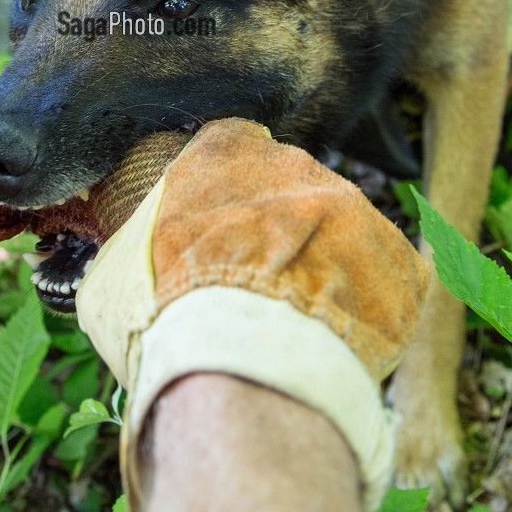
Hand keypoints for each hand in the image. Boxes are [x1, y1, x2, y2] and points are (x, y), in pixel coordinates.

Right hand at [75, 118, 431, 511]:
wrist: (242, 363)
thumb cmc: (163, 314)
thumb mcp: (112, 280)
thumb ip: (129, 255)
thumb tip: (124, 272)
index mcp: (223, 151)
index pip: (229, 148)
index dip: (223, 193)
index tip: (215, 233)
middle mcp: (294, 162)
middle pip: (288, 190)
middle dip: (274, 234)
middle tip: (252, 289)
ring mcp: (353, 206)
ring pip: (339, 234)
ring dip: (321, 271)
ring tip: (294, 327)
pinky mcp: (399, 261)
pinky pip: (386, 280)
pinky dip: (365, 311)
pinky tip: (336, 345)